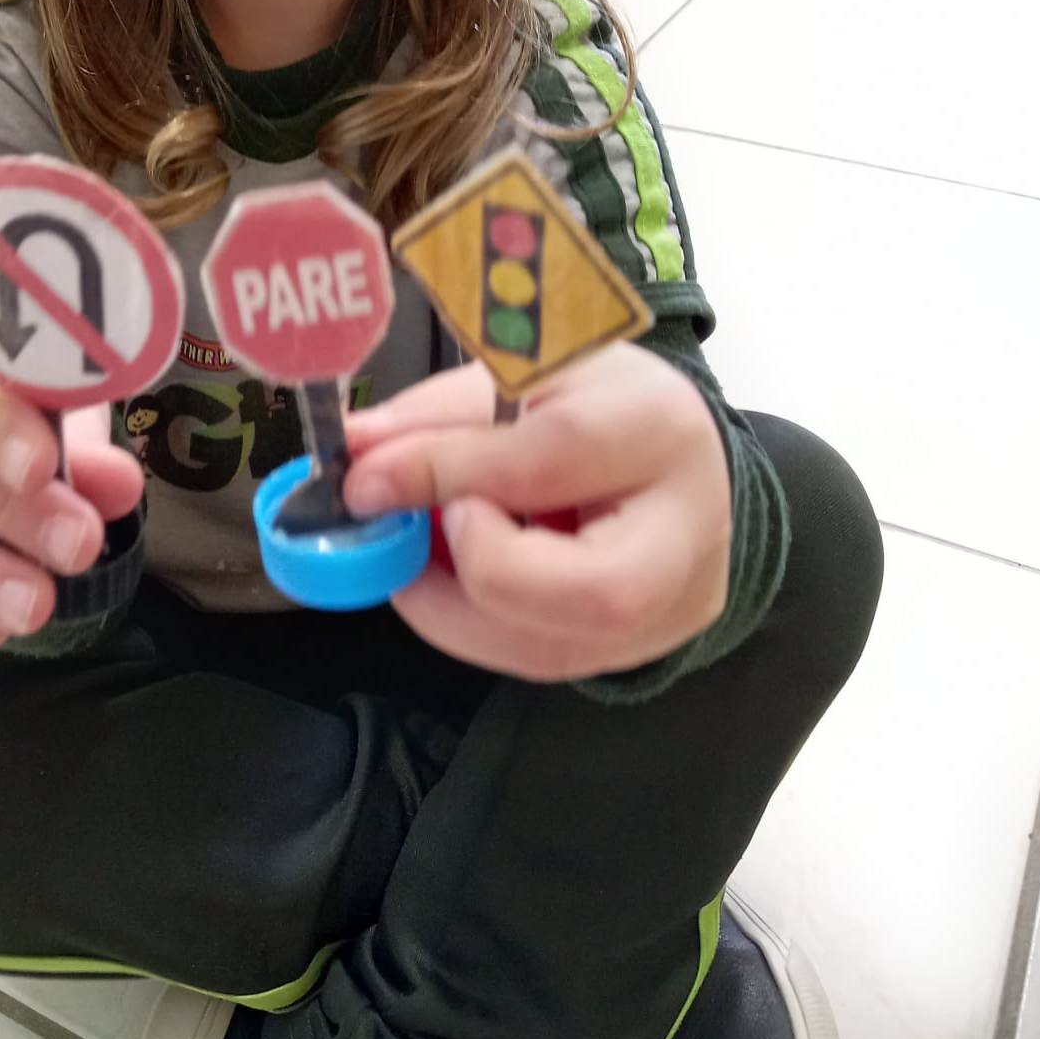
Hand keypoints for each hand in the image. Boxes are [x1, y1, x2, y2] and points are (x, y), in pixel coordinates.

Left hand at [343, 348, 731, 682]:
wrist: (672, 461)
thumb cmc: (594, 404)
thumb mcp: (521, 378)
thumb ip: (437, 416)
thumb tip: (353, 450)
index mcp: (659, 428)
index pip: (554, 458)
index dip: (448, 472)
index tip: (367, 478)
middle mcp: (686, 533)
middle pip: (595, 591)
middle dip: (481, 568)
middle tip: (427, 527)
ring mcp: (670, 608)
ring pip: (551, 646)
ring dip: (452, 606)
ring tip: (414, 551)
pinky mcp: (636, 652)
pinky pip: (535, 661)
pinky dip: (467, 624)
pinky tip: (441, 578)